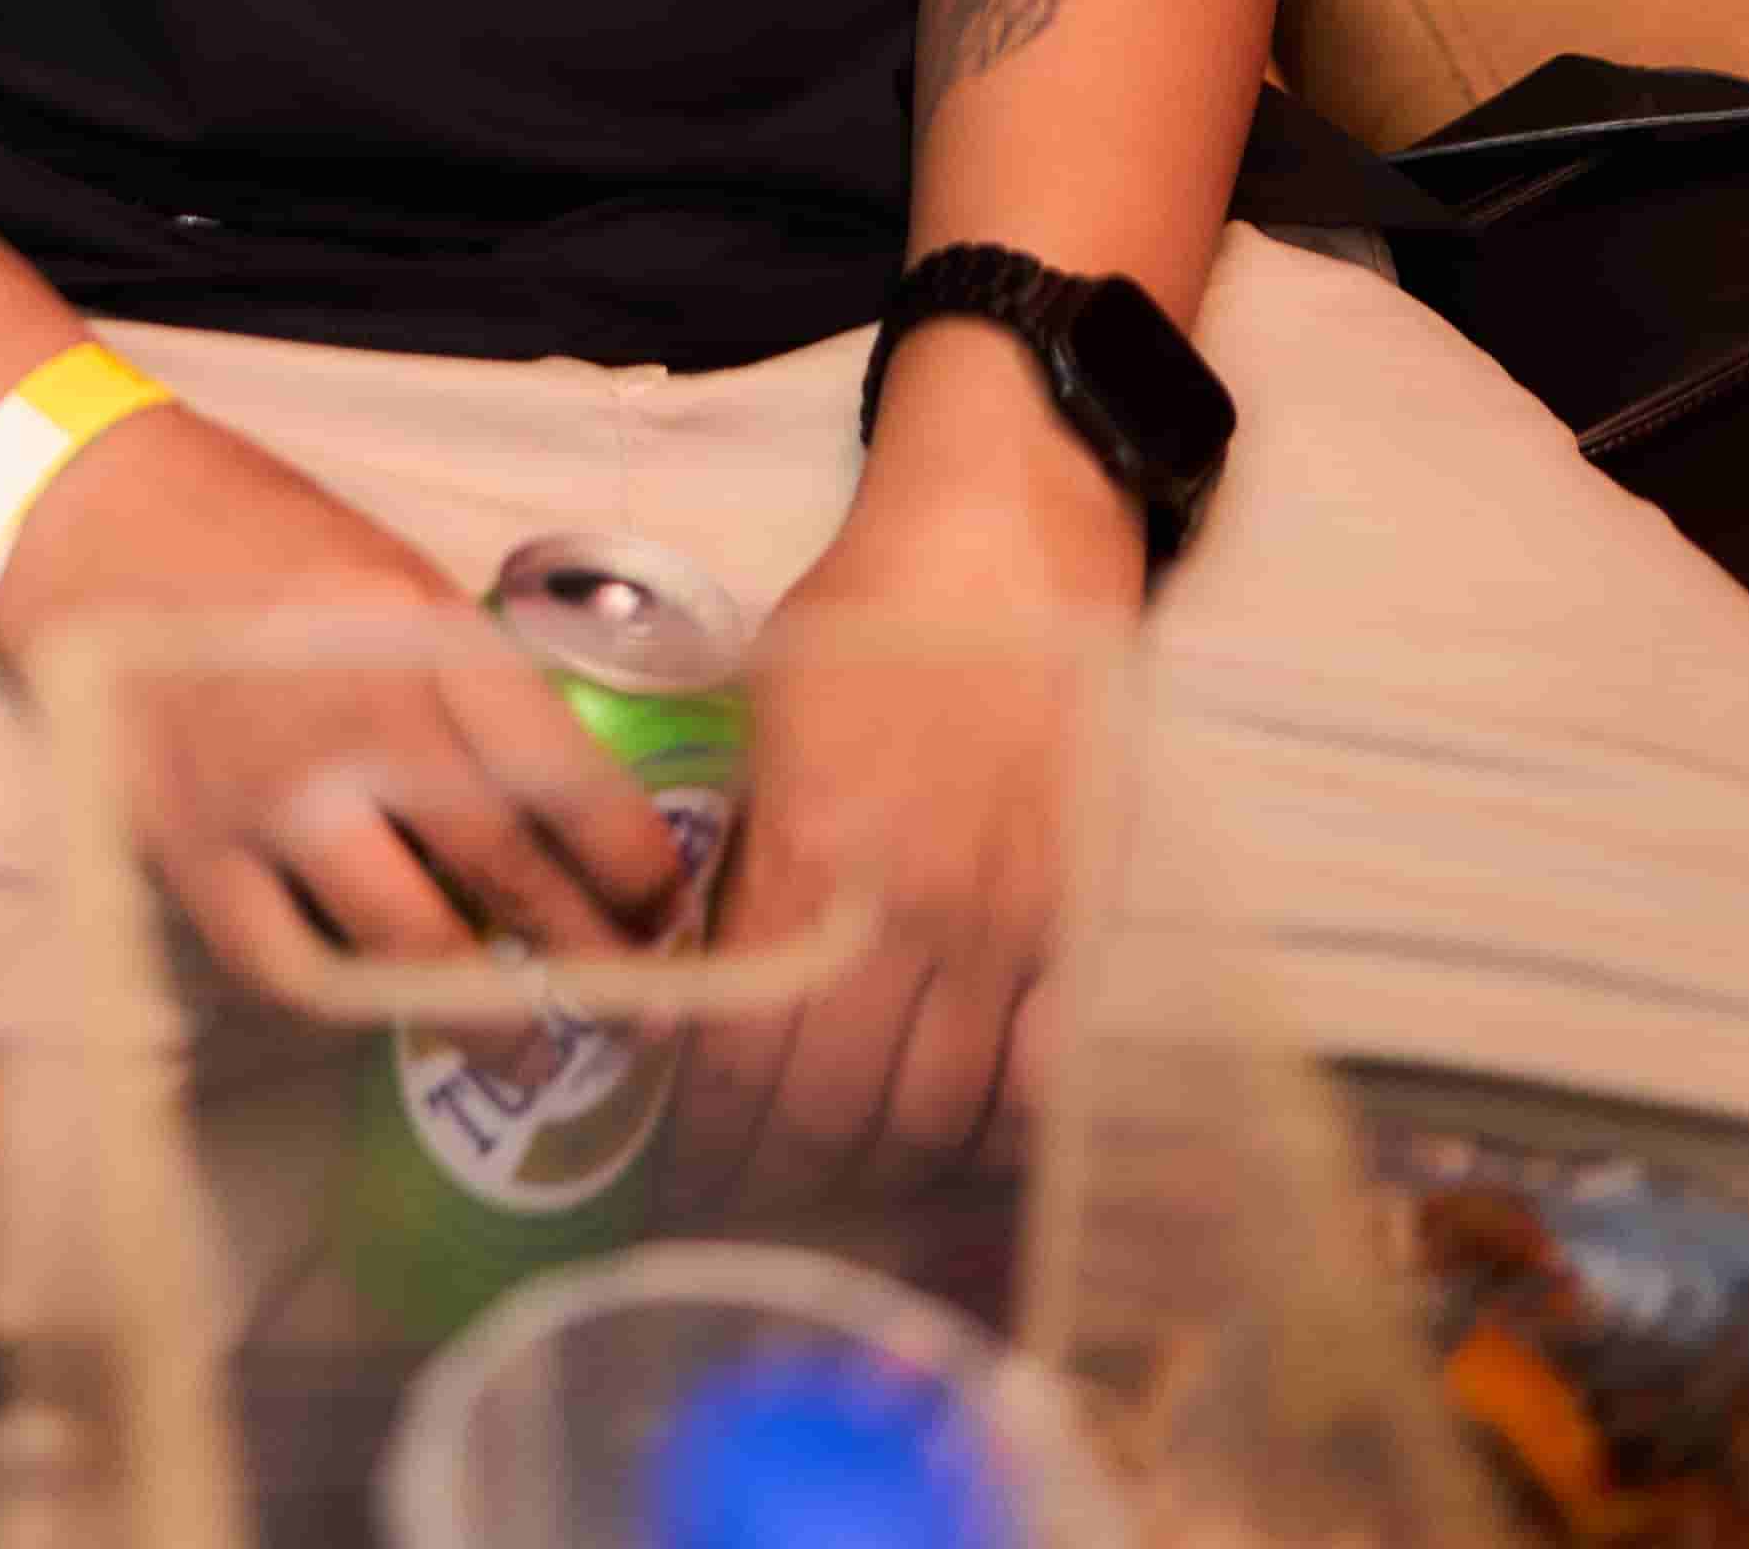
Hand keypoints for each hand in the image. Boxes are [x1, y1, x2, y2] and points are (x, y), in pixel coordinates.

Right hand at [0, 405, 688, 994]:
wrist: (87, 515)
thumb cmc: (258, 536)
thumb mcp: (389, 573)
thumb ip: (464, 679)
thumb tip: (558, 803)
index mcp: (417, 628)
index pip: (561, 773)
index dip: (630, 864)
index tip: (663, 909)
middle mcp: (351, 713)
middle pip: (502, 870)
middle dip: (586, 958)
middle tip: (632, 1011)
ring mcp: (263, 789)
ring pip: (403, 943)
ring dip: (482, 1015)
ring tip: (527, 1053)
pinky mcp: (187, 845)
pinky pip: (287, 964)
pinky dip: (348, 1000)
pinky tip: (381, 1007)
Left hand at [673, 374, 1140, 1207]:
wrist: (1007, 550)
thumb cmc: (872, 619)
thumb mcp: (763, 719)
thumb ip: (741, 853)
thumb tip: (697, 970)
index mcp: (816, 855)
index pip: (744, 1051)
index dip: (701, 1135)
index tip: (671, 1170)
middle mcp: (913, 913)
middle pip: (836, 1111)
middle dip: (773, 1175)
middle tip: (735, 1198)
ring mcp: (1007, 930)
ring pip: (936, 1118)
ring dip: (872, 1171)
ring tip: (826, 1185)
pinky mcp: (1077, 927)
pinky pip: (1035, 1081)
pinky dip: (988, 1135)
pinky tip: (944, 1143)